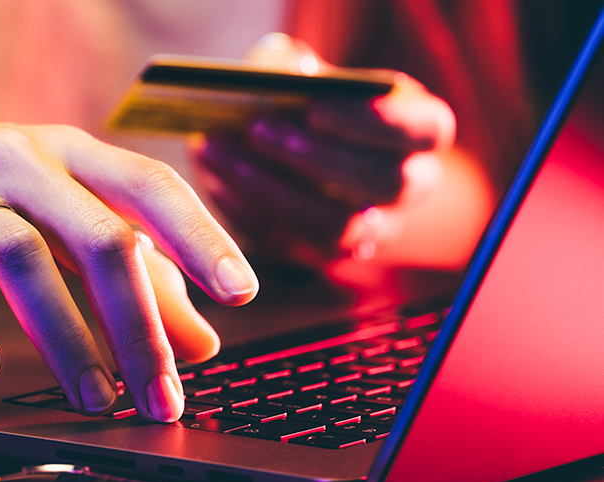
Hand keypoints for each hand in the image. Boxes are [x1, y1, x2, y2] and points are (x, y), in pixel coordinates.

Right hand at [0, 104, 257, 421]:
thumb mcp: (56, 213)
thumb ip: (133, 271)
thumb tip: (201, 340)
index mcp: (66, 152)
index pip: (148, 185)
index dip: (199, 236)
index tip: (240, 291)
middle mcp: (16, 159)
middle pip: (98, 236)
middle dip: (141, 324)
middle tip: (162, 394)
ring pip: (20, 258)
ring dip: (66, 338)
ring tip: (94, 399)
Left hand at [193, 34, 454, 266]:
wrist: (292, 147)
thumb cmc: (305, 98)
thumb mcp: (305, 72)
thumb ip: (296, 68)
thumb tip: (281, 78)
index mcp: (423, 131)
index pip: (424, 131)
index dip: (373, 123)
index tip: (315, 108)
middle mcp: (408, 187)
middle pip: (384, 183)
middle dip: (317, 158)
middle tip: (257, 129)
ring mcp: (370, 231)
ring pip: (336, 229)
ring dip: (271, 190)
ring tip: (216, 151)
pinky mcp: (322, 255)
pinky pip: (291, 246)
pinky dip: (248, 213)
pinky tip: (215, 181)